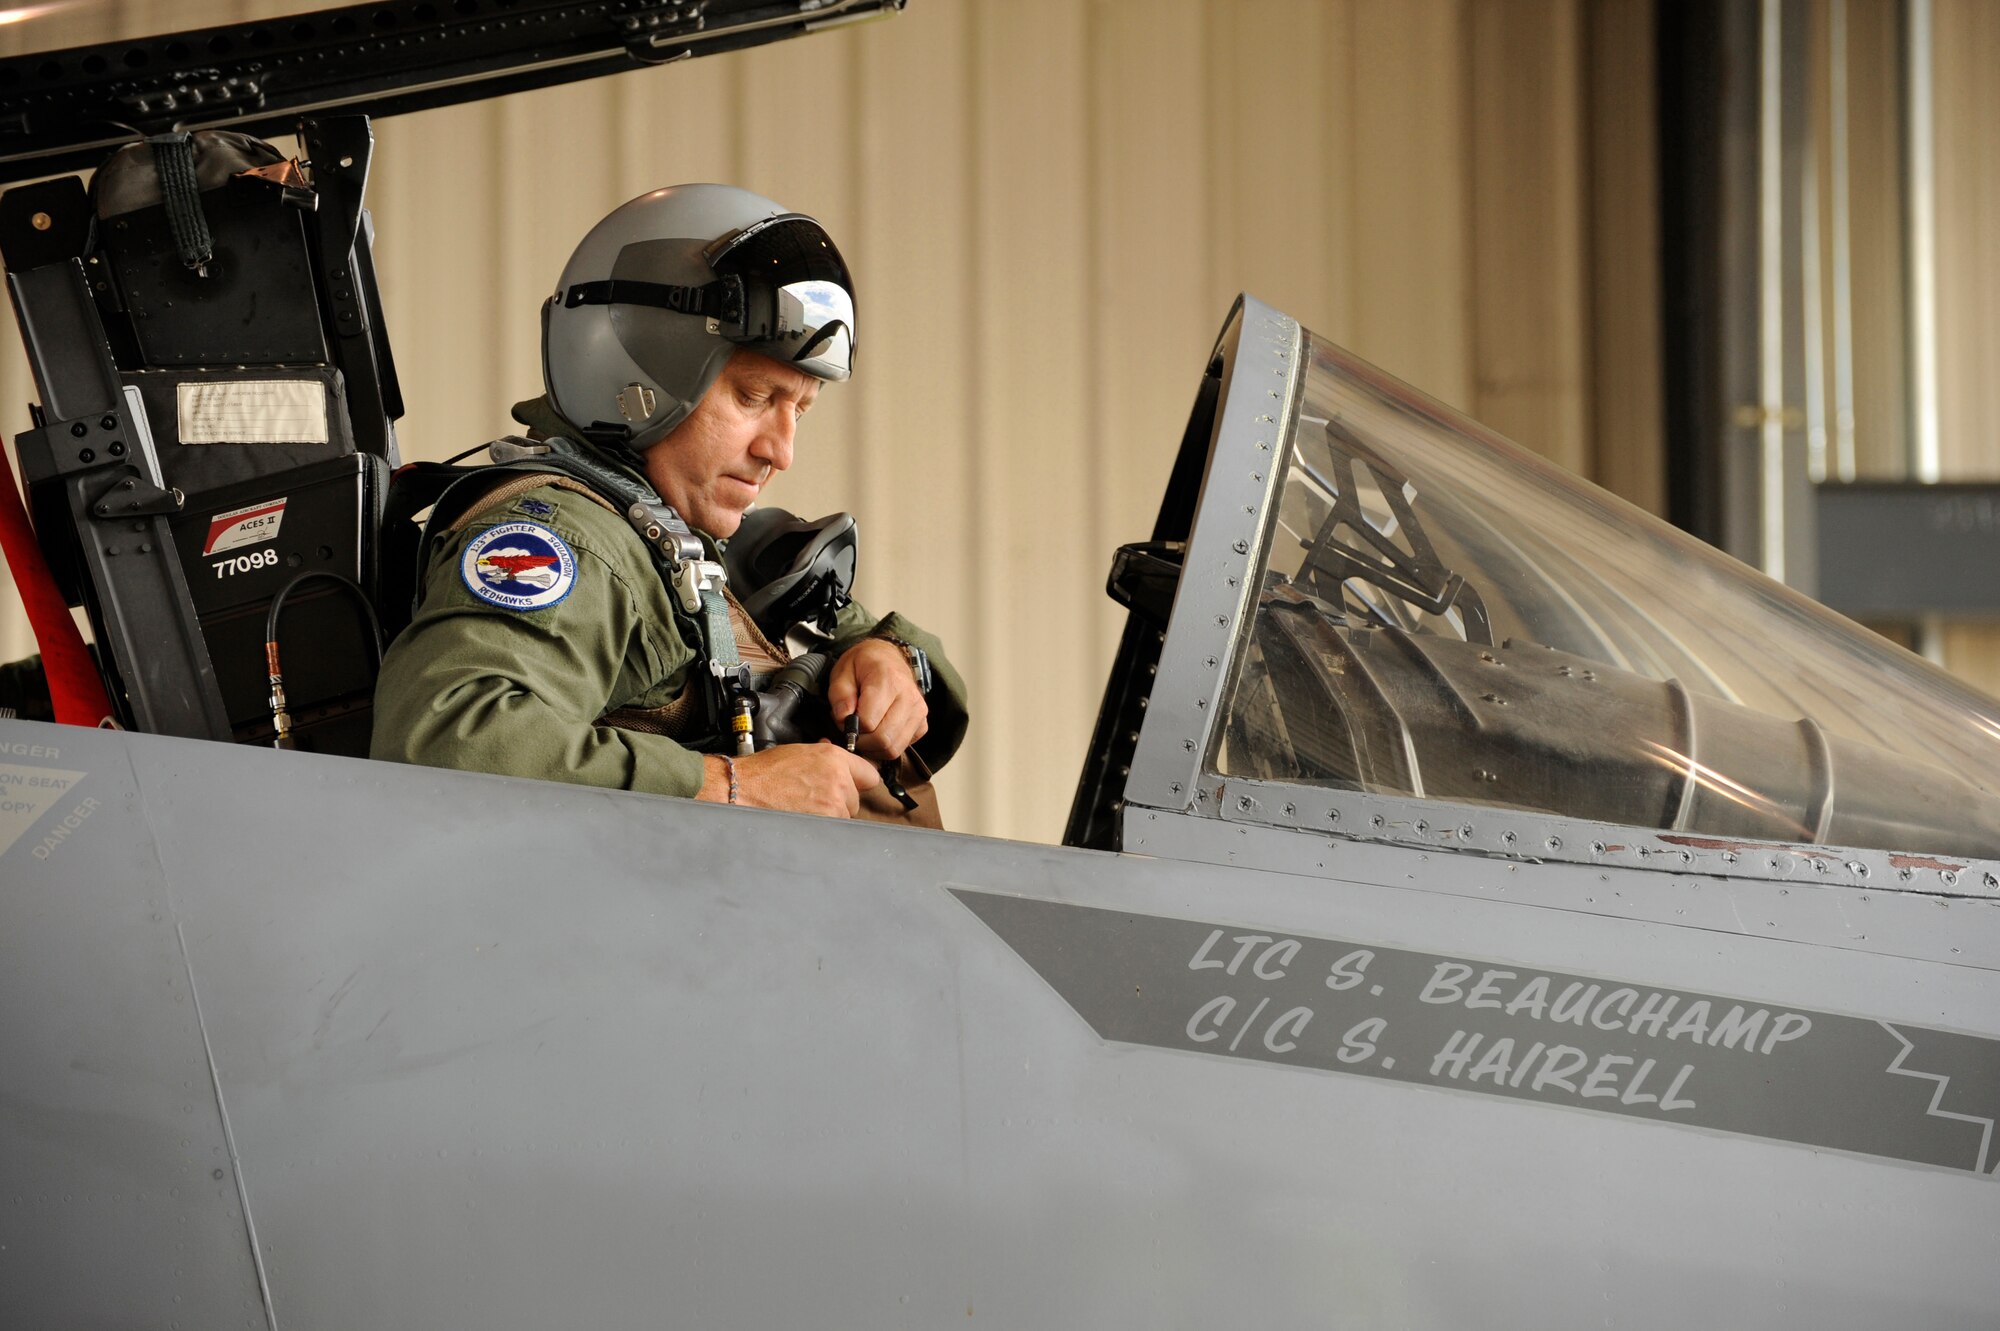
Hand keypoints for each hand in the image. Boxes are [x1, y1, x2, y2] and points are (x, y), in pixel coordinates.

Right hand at [701, 742, 881, 816]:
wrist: (742, 789)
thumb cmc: (764, 772)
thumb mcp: (800, 752)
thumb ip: (826, 758)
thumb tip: (839, 762)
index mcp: (835, 759)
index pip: (870, 775)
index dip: (859, 781)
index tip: (853, 785)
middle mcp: (839, 782)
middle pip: (857, 799)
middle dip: (841, 800)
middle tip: (816, 797)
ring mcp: (832, 806)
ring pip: (845, 816)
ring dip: (830, 815)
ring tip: (804, 808)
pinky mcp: (823, 826)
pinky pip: (832, 829)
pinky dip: (821, 828)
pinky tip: (803, 818)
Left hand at [827, 637, 927, 760]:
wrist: (888, 658)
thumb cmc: (863, 665)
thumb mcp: (842, 672)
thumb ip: (840, 696)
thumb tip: (844, 719)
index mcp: (888, 680)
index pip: (868, 722)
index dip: (850, 726)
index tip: (844, 718)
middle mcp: (909, 697)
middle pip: (883, 739)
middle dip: (862, 741)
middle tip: (852, 730)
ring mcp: (919, 711)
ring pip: (894, 748)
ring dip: (874, 747)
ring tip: (864, 732)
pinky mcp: (922, 723)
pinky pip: (902, 747)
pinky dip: (886, 747)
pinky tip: (878, 731)